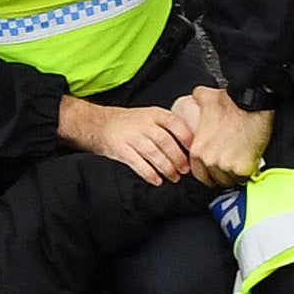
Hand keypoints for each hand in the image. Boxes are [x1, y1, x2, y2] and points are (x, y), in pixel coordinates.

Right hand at [60, 95, 190, 184]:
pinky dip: (148, 173)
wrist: (99, 123)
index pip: (175, 123)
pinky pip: (136, 162)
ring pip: (153, 153)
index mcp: (155, 114)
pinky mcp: (120, 149)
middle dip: (177, 158)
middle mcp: (143, 123)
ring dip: (166, 168)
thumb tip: (191, 146)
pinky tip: (156, 180)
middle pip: (165, 141)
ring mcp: (130, 136)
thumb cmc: (130, 123)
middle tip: (185, 169)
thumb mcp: (150, 117)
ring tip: (174, 177)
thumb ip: (168, 128)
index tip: (194, 150)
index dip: (186, 138)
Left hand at [178, 86, 273, 187]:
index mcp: (198, 149)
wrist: (253, 101)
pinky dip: (247, 172)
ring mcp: (226, 166)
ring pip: (230, 181)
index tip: (216, 167)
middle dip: (222, 174)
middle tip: (230, 163)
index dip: (208, 171)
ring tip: (240, 162)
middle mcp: (209, 160)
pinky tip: (249, 161)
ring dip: (235, 175)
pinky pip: (244, 179)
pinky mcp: (243, 168)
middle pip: (214, 180)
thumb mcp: (205, 97)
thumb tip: (194, 98)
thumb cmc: (232, 101)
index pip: (199, 173)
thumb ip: (195, 102)